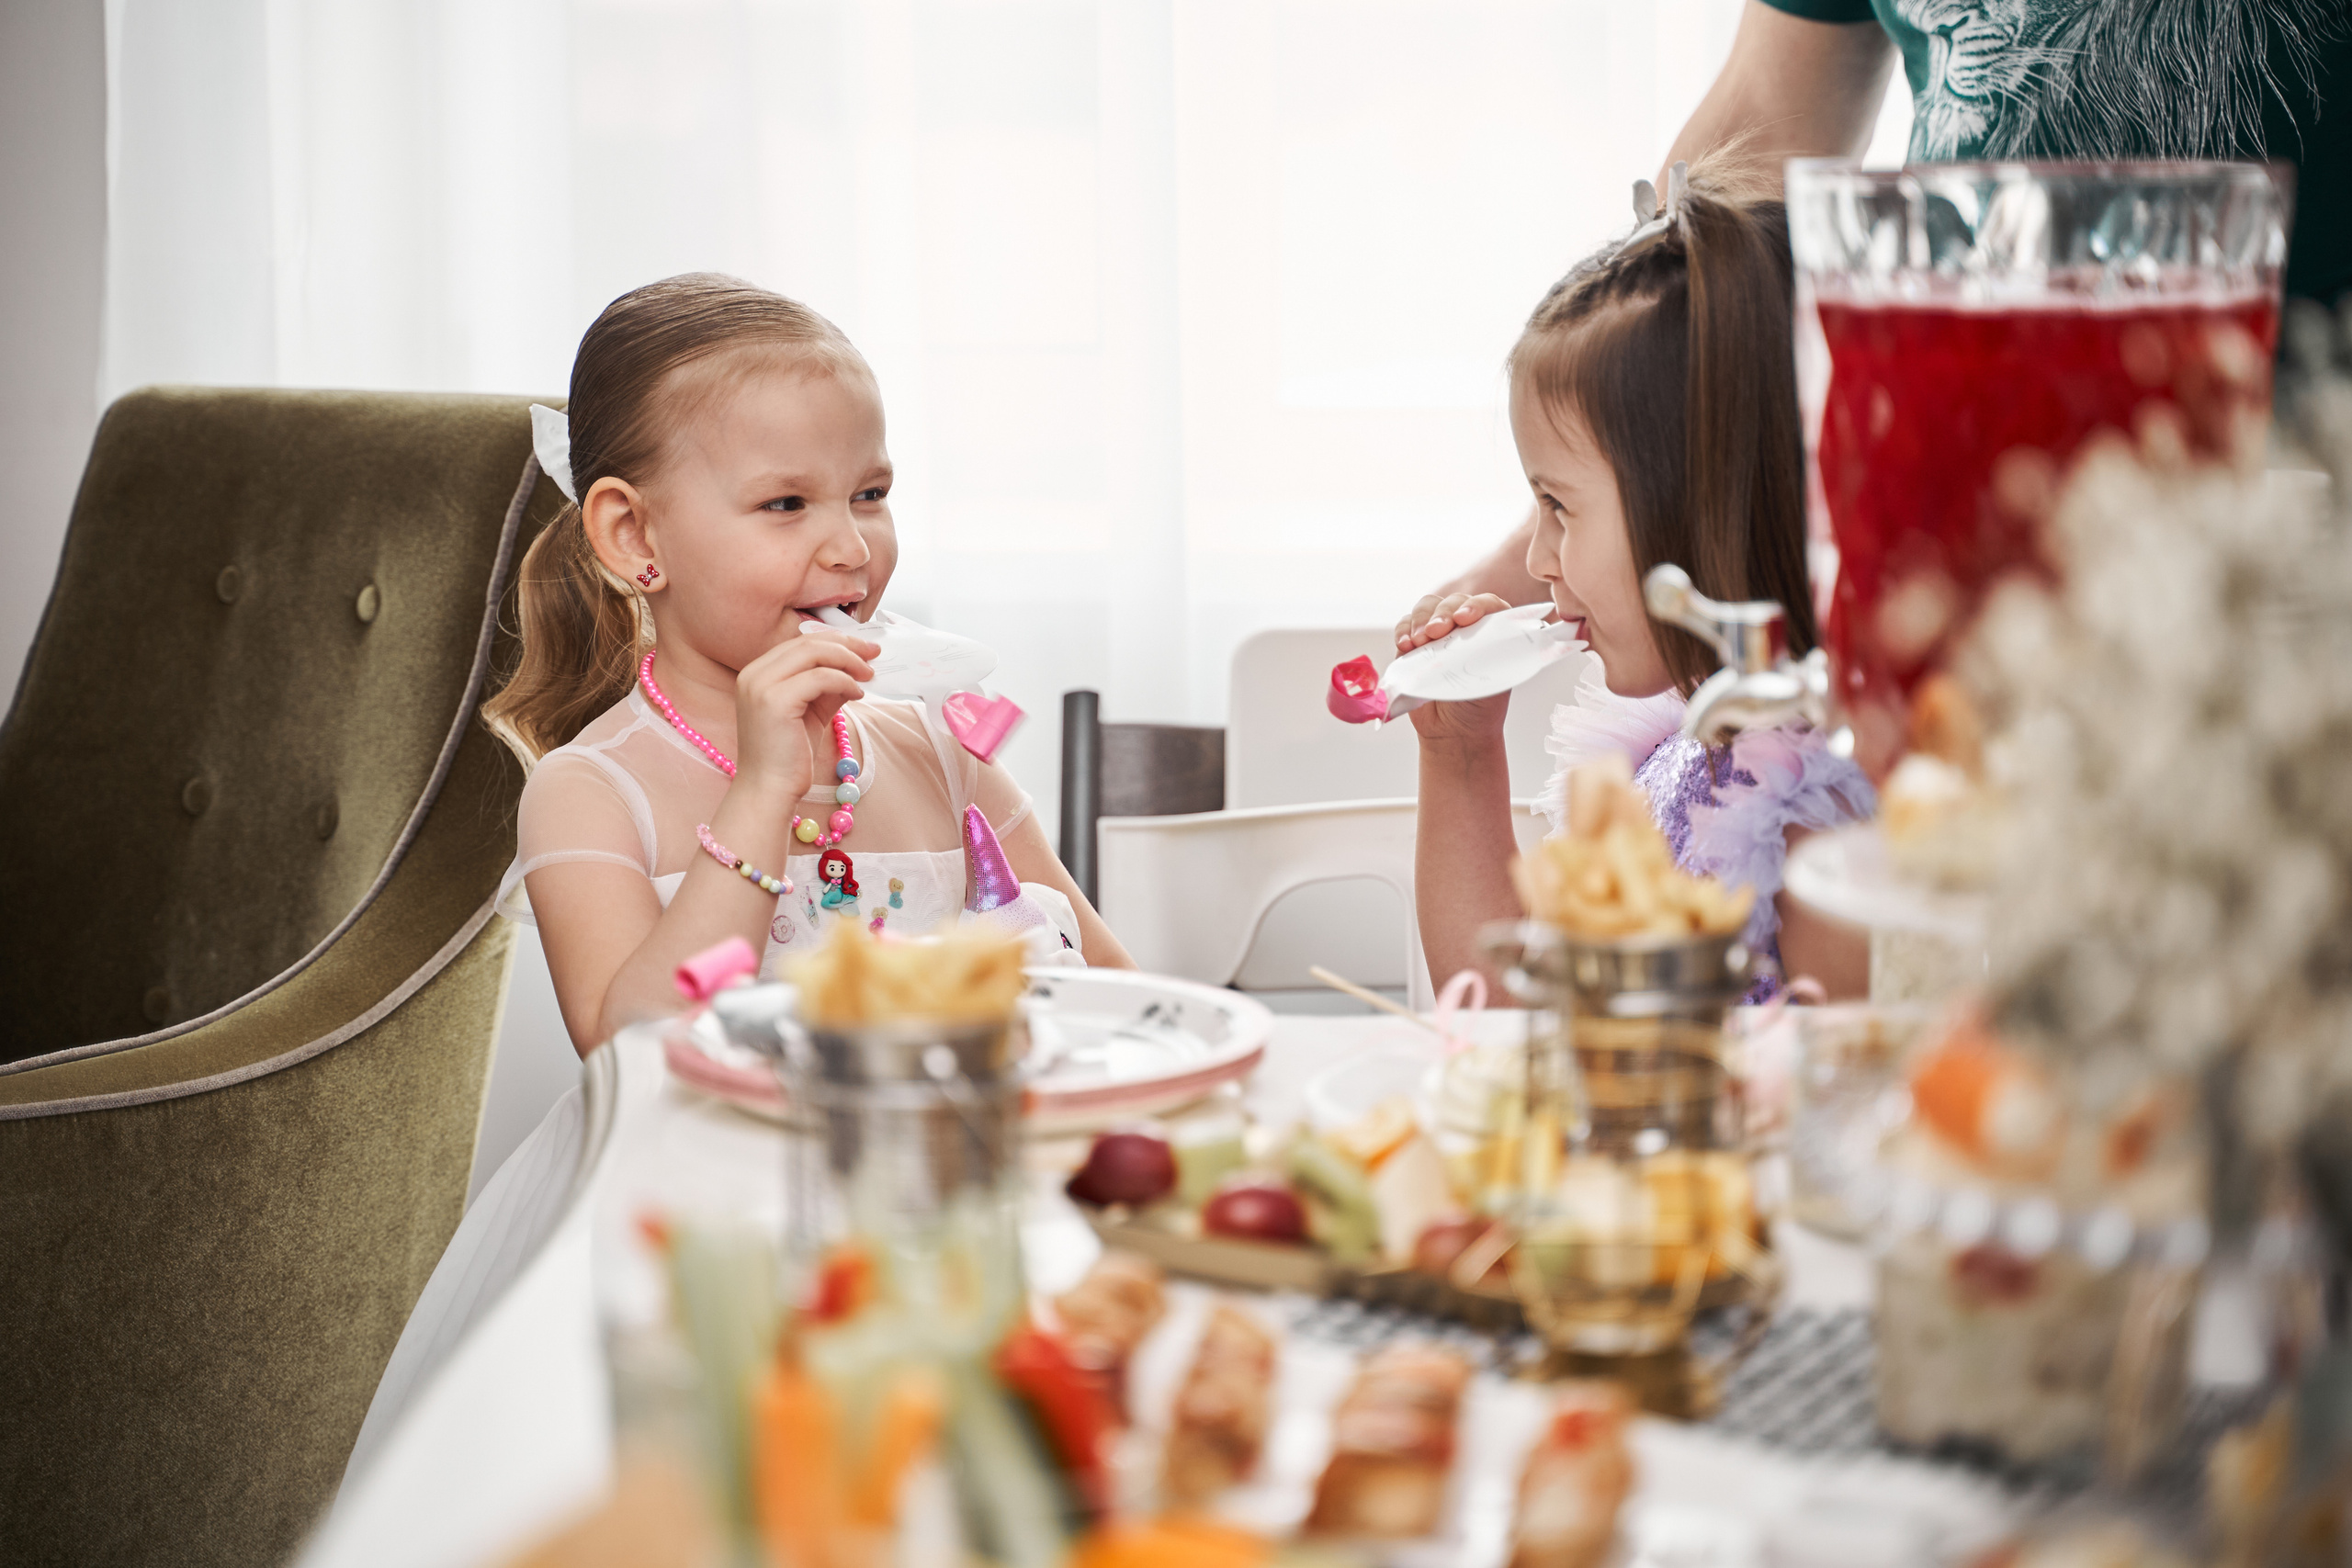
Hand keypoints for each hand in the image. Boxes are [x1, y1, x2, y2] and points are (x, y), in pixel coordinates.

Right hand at [730, 627, 878, 802]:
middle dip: (846, 645)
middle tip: (874, 654)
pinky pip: (820, 678)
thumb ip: (827, 686)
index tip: (863, 648)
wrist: (769, 791)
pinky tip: (857, 695)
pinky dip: (845, 682)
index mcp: (757, 673)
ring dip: (848, 661)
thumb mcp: (811, 711)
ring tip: (868, 676)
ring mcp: (761, 686)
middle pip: (807, 642)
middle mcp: (754, 674)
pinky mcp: (774, 701)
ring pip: (814, 653)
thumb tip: (857, 667)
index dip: (835, 641)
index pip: (799, 643)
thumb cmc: (789, 756)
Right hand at [1392, 592, 1515, 750]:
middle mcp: (1465, 627)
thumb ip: (1484, 655)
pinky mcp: (1414, 645)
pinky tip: (1405, 645)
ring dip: (1421, 619)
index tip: (1465, 619)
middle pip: (1452, 602)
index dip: (1476, 605)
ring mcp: (1438, 634)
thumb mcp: (1493, 680)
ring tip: (1418, 642)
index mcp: (1492, 630)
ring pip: (1426, 608)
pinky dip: (1403, 631)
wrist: (1454, 731)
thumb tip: (1470, 641)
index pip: (1488, 604)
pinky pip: (1405, 626)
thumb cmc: (1480, 705)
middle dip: (1442, 613)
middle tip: (1436, 633)